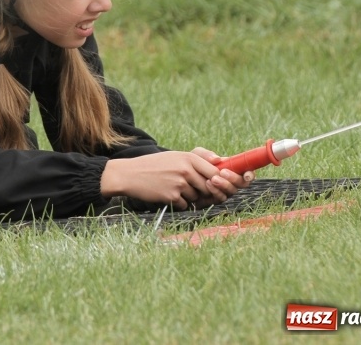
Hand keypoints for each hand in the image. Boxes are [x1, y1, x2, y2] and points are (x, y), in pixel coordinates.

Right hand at [101, 148, 254, 209]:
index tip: (230, 182)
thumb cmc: (155, 165)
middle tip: (194, 189)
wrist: (130, 174)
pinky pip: (186, 205)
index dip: (226, 179)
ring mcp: (180, 183)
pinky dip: (179, 203)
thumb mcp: (176, 156)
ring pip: (198, 197)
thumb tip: (222, 161)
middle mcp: (187, 169)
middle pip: (211, 187)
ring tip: (173, 187)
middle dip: (207, 191)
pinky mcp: (172, 196)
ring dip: (190, 197)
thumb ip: (199, 158)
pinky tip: (166, 194)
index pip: (217, 170)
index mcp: (190, 158)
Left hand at [188, 147, 254, 207]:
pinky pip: (219, 198)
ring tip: (212, 178)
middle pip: (241, 184)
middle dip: (234, 178)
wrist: (177, 176)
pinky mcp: (214, 200)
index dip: (250, 174)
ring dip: (224, 185)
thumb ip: (206, 154)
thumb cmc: (190, 164)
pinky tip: (207, 183)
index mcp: (231, 168)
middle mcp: (230, 181)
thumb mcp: (196, 155)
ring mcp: (223, 191)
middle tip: (223, 172)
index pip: (246, 172)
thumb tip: (217, 158)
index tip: (246, 174)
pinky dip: (215, 191)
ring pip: (231, 192)